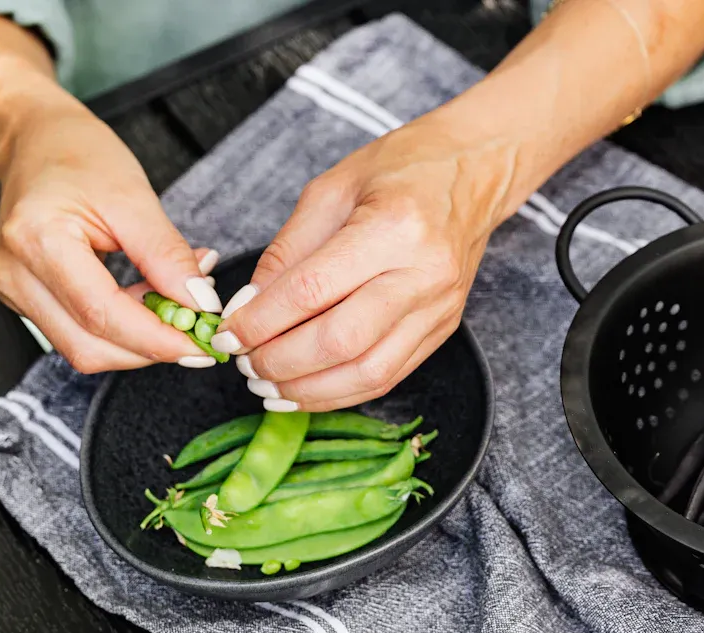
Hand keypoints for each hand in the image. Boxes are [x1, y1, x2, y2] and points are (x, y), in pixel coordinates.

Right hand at [0, 102, 224, 372]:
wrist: (36, 140)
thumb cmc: (79, 155)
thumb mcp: (133, 196)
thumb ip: (166, 255)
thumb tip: (200, 304)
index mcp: (37, 240)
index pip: (101, 314)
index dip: (157, 338)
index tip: (202, 342)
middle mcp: (14, 274)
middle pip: (89, 346)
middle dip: (151, 346)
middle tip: (199, 326)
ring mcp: (14, 290)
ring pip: (85, 348)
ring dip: (140, 339)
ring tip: (179, 301)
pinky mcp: (26, 299)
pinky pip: (79, 331)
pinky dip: (124, 327)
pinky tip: (153, 297)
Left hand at [208, 111, 517, 410]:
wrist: (474, 171)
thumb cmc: (400, 169)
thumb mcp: (331, 190)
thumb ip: (287, 252)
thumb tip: (249, 307)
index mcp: (393, 227)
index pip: (312, 290)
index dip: (261, 320)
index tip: (229, 332)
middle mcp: (424, 274)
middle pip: (341, 340)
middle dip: (282, 361)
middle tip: (245, 363)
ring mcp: (439, 307)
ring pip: (368, 372)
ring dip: (310, 389)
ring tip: (268, 386)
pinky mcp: (444, 329)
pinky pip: (389, 376)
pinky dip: (341, 392)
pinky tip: (306, 390)